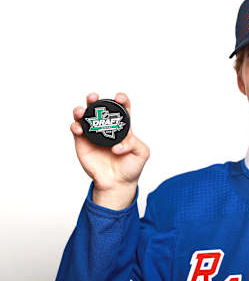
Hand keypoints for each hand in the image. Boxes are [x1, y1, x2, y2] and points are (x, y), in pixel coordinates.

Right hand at [70, 92, 149, 207]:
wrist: (117, 183)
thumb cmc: (131, 167)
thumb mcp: (141, 153)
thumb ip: (135, 144)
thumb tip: (118, 145)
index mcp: (123, 126)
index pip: (122, 107)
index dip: (121, 99)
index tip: (119, 99)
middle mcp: (106, 127)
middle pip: (99, 107)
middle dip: (94, 99)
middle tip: (94, 97)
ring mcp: (93, 133)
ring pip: (84, 115)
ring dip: (81, 109)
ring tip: (82, 111)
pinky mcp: (82, 142)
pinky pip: (76, 129)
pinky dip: (75, 126)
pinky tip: (79, 129)